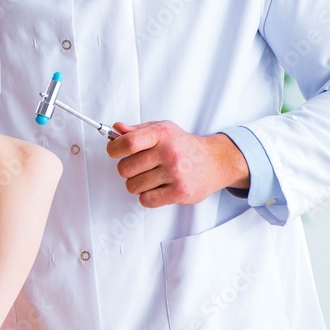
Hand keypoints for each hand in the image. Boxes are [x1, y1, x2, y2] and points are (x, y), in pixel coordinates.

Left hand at [106, 121, 249, 207]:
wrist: (215, 161)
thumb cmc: (183, 146)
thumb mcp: (162, 130)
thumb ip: (137, 131)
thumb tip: (115, 129)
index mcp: (162, 134)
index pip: (128, 143)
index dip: (114, 149)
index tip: (115, 152)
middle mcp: (169, 152)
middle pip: (125, 168)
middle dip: (127, 170)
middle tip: (140, 167)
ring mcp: (175, 173)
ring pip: (133, 186)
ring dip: (138, 184)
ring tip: (152, 177)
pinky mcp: (179, 192)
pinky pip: (146, 200)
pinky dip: (147, 196)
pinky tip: (158, 188)